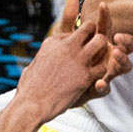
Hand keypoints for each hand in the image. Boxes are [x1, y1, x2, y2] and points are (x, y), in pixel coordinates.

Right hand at [19, 0, 109, 117]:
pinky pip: (103, 67)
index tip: (76, 50)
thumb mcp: (33, 64)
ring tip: (98, 61)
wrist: (31, 104)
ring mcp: (77, 59)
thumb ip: (43, 58)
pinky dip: (102, 73)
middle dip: (94, 35)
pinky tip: (96, 79)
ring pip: (101, 41)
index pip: (73, 30)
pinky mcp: (85, 75)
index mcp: (53, 41)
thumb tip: (42, 58)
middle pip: (89, 27)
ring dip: (102, 50)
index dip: (78, 40)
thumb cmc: (29, 88)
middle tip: (95, 48)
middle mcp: (66, 45)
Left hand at [55, 0, 132, 103]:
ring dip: (122, 61)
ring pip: (122, 67)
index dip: (107, 18)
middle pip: (125, 48)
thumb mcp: (65, 36)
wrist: (53, 85)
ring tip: (115, 55)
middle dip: (126, 42)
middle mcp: (107, 56)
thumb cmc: (65, 58)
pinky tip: (97, 83)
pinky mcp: (97, 88)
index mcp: (101, 42)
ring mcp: (105, 72)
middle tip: (118, 36)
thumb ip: (70, 17)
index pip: (108, 27)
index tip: (102, 5)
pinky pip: (105, 88)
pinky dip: (103, 86)